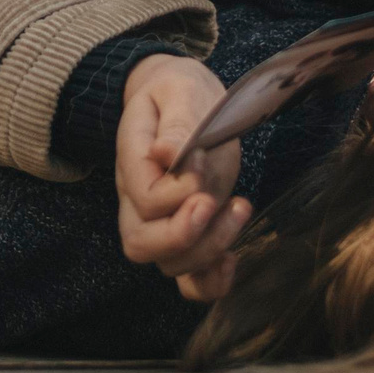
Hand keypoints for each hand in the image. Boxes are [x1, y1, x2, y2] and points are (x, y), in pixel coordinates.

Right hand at [115, 54, 250, 300]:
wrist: (180, 99)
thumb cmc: (179, 92)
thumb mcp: (179, 89)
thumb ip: (177, 121)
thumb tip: (166, 152)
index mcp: (133, 163)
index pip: (144, 199)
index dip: (177, 193)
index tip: (202, 166)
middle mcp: (138, 200)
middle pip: (142, 244)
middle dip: (185, 234)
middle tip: (218, 203)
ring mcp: (161, 222)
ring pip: (169, 265)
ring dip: (209, 249)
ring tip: (240, 208)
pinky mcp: (188, 233)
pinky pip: (187, 279)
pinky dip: (210, 282)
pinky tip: (233, 259)